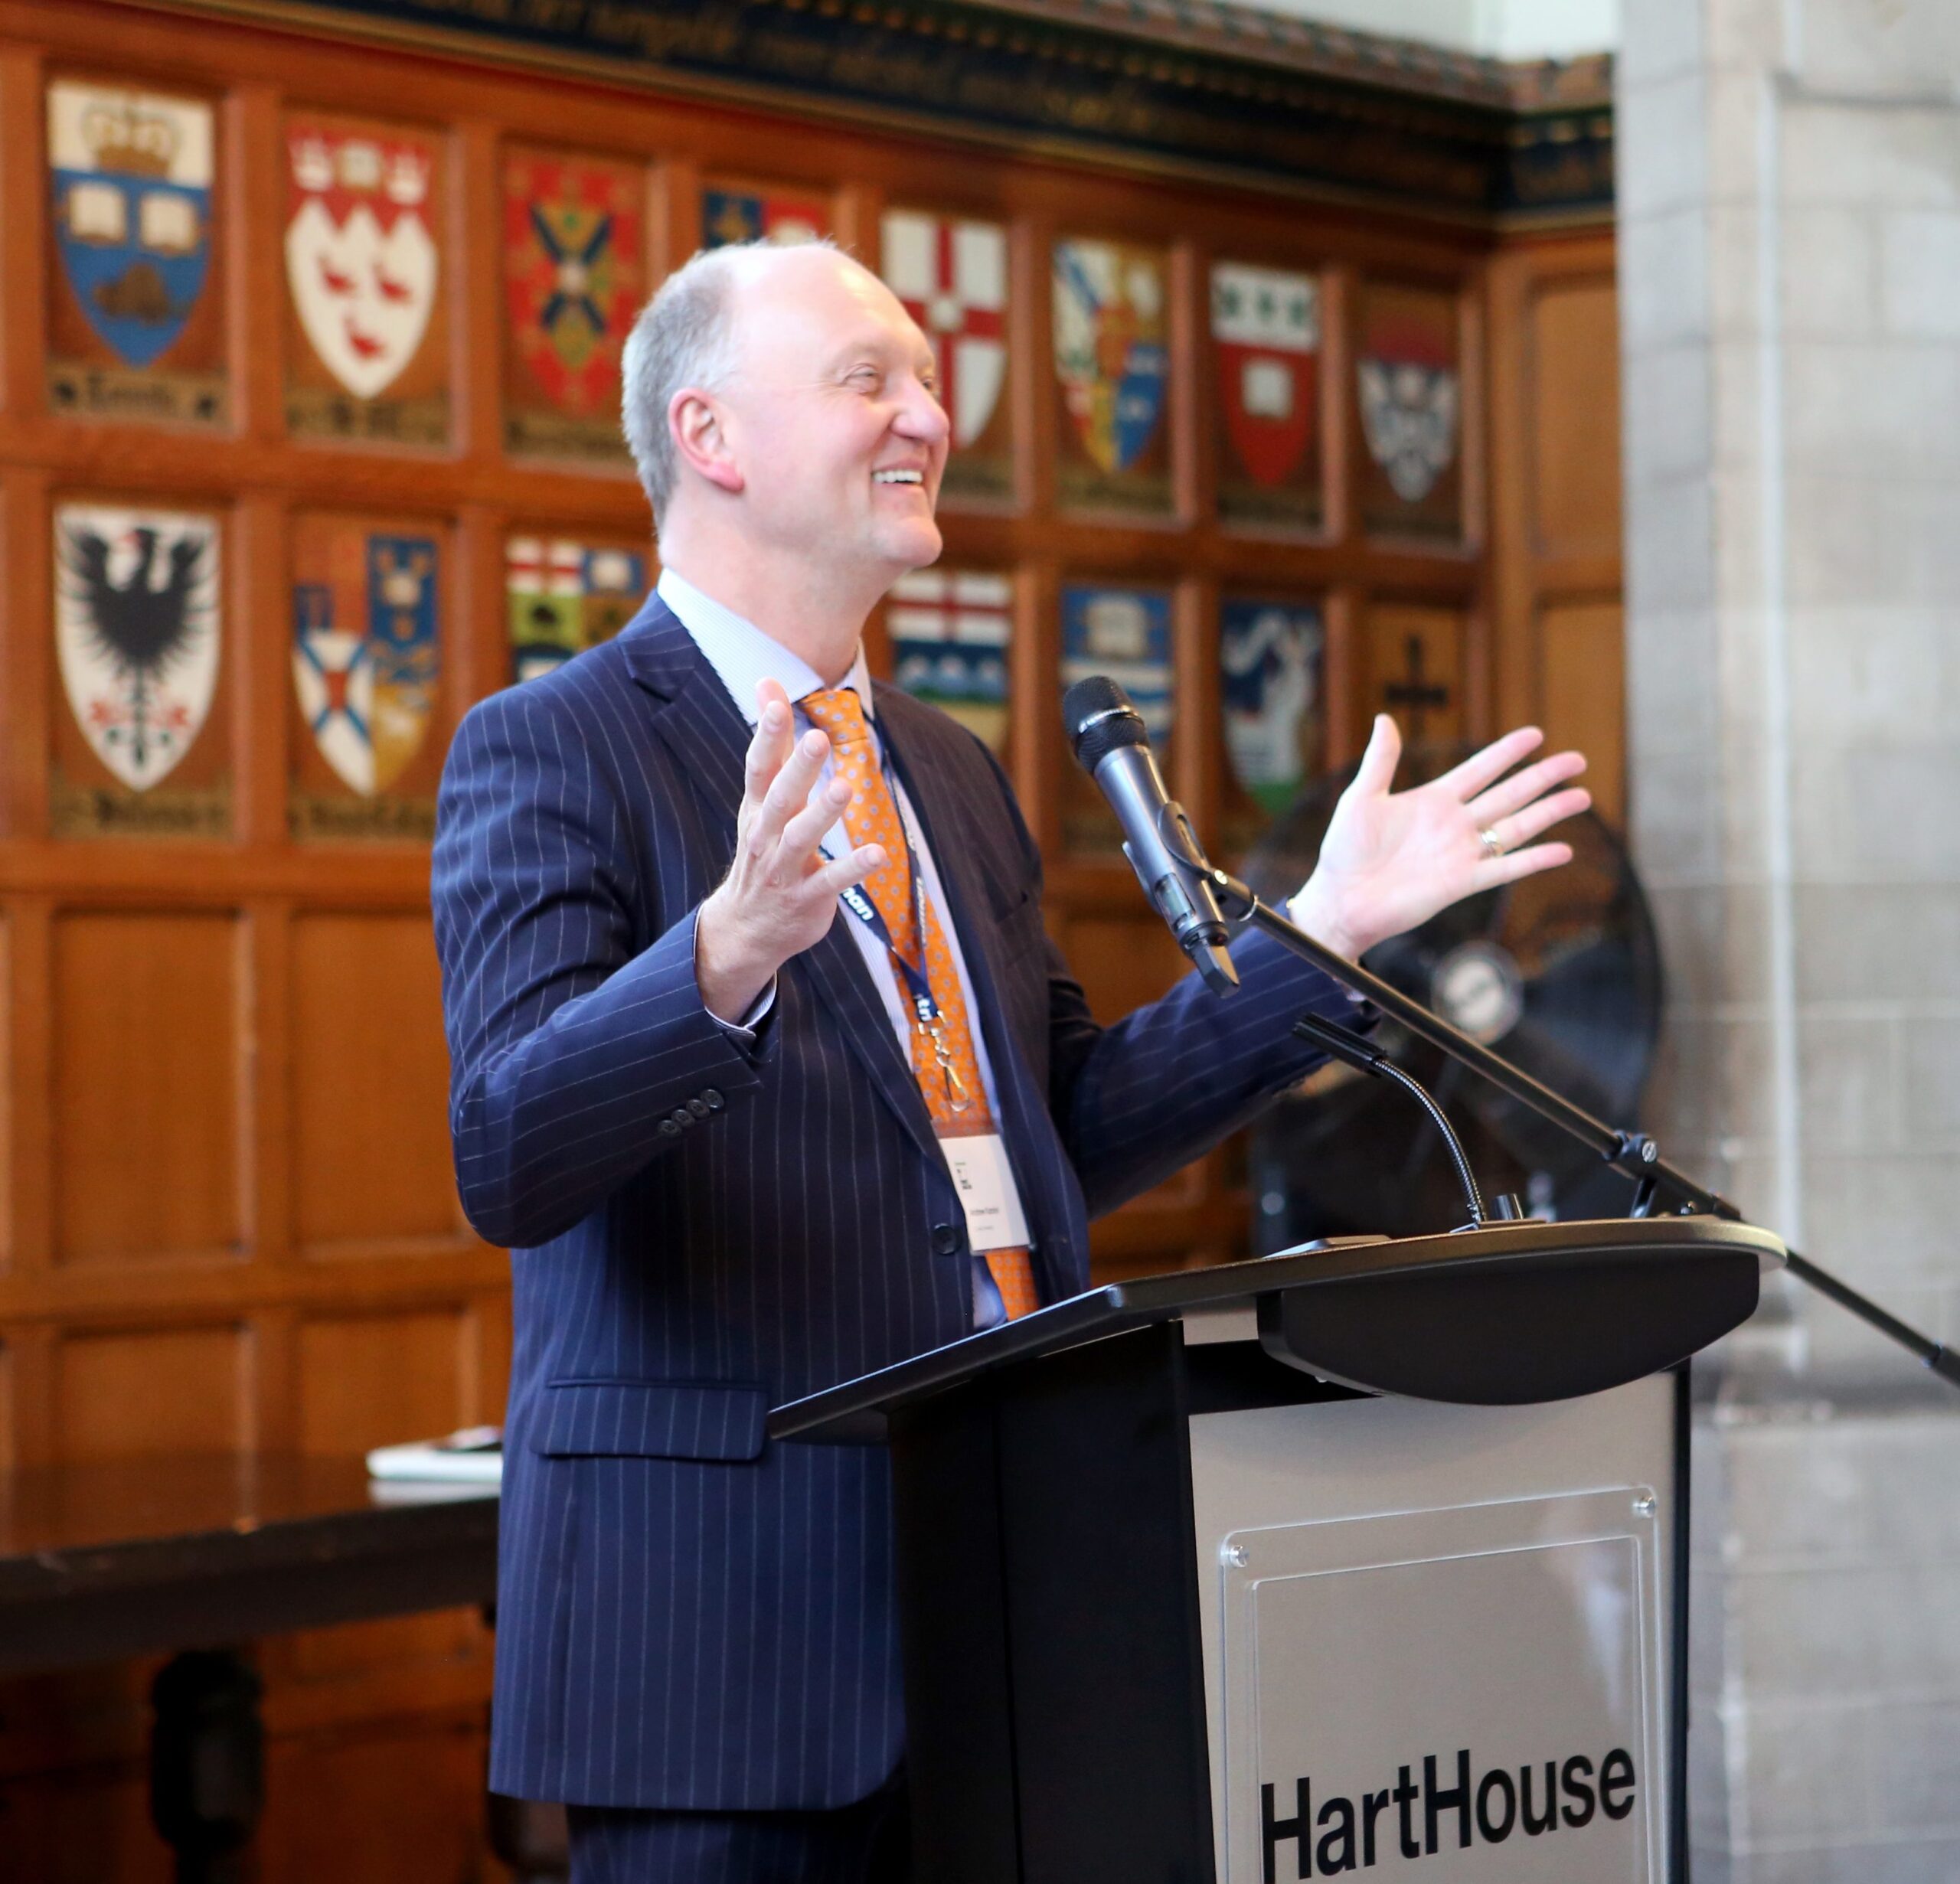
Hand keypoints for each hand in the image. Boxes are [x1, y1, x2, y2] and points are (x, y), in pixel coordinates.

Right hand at [695, 679, 884, 1020]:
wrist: (746, 927)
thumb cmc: (762, 849)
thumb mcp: (760, 797)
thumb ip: (771, 741)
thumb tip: (766, 682)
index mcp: (756, 807)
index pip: (759, 766)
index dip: (767, 735)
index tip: (779, 704)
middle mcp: (766, 834)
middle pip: (781, 797)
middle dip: (798, 768)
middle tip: (817, 738)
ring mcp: (784, 868)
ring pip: (802, 837)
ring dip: (823, 813)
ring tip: (845, 787)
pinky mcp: (807, 897)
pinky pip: (831, 881)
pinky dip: (853, 868)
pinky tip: (878, 854)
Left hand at [1289, 716, 1589, 959]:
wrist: (1341, 899)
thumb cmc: (1344, 851)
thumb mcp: (1360, 798)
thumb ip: (1380, 761)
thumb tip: (1384, 718)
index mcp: (1433, 800)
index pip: (1479, 769)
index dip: (1506, 752)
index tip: (1535, 734)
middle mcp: (1454, 824)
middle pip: (1508, 794)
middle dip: (1543, 777)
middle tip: (1577, 760)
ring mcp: (1461, 853)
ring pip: (1516, 827)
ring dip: (1549, 812)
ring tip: (1582, 796)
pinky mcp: (1462, 882)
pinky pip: (1505, 868)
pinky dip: (1534, 860)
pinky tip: (1563, 851)